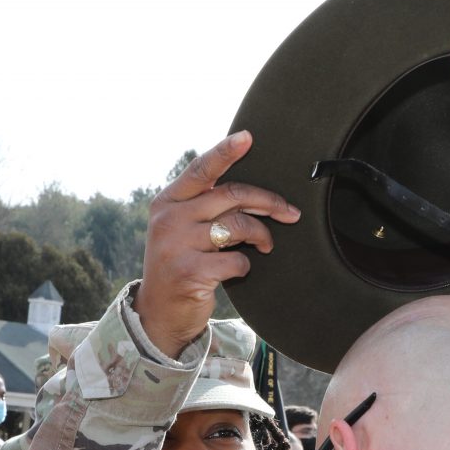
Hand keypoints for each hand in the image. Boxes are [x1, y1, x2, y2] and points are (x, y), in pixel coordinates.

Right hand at [134, 131, 298, 357]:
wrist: (160, 312)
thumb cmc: (181, 262)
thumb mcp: (180, 228)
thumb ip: (204, 205)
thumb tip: (252, 190)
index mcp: (167, 201)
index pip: (201, 170)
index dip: (225, 152)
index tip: (248, 137)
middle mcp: (169, 219)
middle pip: (231, 195)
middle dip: (268, 202)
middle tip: (290, 212)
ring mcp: (177, 246)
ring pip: (238, 226)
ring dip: (261, 236)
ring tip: (265, 245)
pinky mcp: (189, 272)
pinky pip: (236, 260)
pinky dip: (246, 265)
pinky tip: (239, 270)